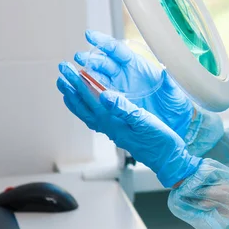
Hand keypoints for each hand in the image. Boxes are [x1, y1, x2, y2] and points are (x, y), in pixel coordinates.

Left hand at [57, 62, 200, 187]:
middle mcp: (109, 127)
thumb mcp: (145, 121)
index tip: (67, 69)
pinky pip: (96, 120)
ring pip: (87, 114)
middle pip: (84, 106)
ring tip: (66, 90)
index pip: (91, 98)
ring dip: (76, 101)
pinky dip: (87, 111)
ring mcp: (113, 131)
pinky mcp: (119, 133)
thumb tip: (104, 95)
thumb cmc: (160, 141)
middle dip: (71, 90)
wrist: (168, 159)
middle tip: (60, 75)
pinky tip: (89, 108)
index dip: (78, 82)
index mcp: (114, 121)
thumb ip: (124, 108)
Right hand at [74, 30, 193, 137]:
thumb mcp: (174, 92)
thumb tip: (166, 70)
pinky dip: (84, 95)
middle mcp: (124, 76)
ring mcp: (118, 90)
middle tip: (79, 59)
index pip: (117, 50)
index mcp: (136, 66)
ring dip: (82, 77)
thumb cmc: (175, 105)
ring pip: (96, 80)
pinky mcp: (114, 106)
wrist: (175, 124)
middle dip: (90, 60)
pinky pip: (96, 98)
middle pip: (103, 64)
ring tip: (68, 74)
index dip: (104, 42)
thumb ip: (169, 81)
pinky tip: (72, 94)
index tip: (90, 36)